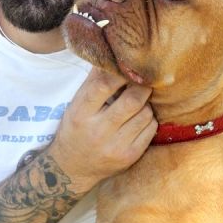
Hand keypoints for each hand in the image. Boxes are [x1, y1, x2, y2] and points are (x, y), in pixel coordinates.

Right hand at [48, 68, 157, 193]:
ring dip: (146, 104)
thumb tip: (113, 54)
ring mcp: (115, 146)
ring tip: (137, 103)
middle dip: (142, 87)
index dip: (121, 72)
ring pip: (146, 114)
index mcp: (80, 113)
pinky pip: (151, 129)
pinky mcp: (130, 157)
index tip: (129, 64)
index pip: (104, 85)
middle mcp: (98, 131)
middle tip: (143, 80)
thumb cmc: (76, 128)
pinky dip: (149, 119)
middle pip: (132, 101)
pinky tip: (138, 119)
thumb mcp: (76, 105)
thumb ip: (94, 81)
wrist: (72, 168)